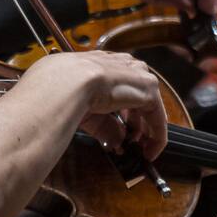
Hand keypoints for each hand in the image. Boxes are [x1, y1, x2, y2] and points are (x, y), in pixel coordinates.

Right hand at [27, 49, 167, 159]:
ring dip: (148, 131)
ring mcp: (137, 75)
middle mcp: (122, 66)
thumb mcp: (83, 110)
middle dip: (137, 121)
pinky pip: (158, 116)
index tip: (121, 128)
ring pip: (149, 106)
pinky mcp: (148, 89)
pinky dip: (157, 136)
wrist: (65, 83)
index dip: (122, 110)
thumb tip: (117, 142)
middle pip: (137, 95)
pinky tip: (151, 152)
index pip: (119, 85)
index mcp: (101, 64)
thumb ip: (104, 125)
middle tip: (134, 143)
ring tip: (143, 151)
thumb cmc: (58, 91)